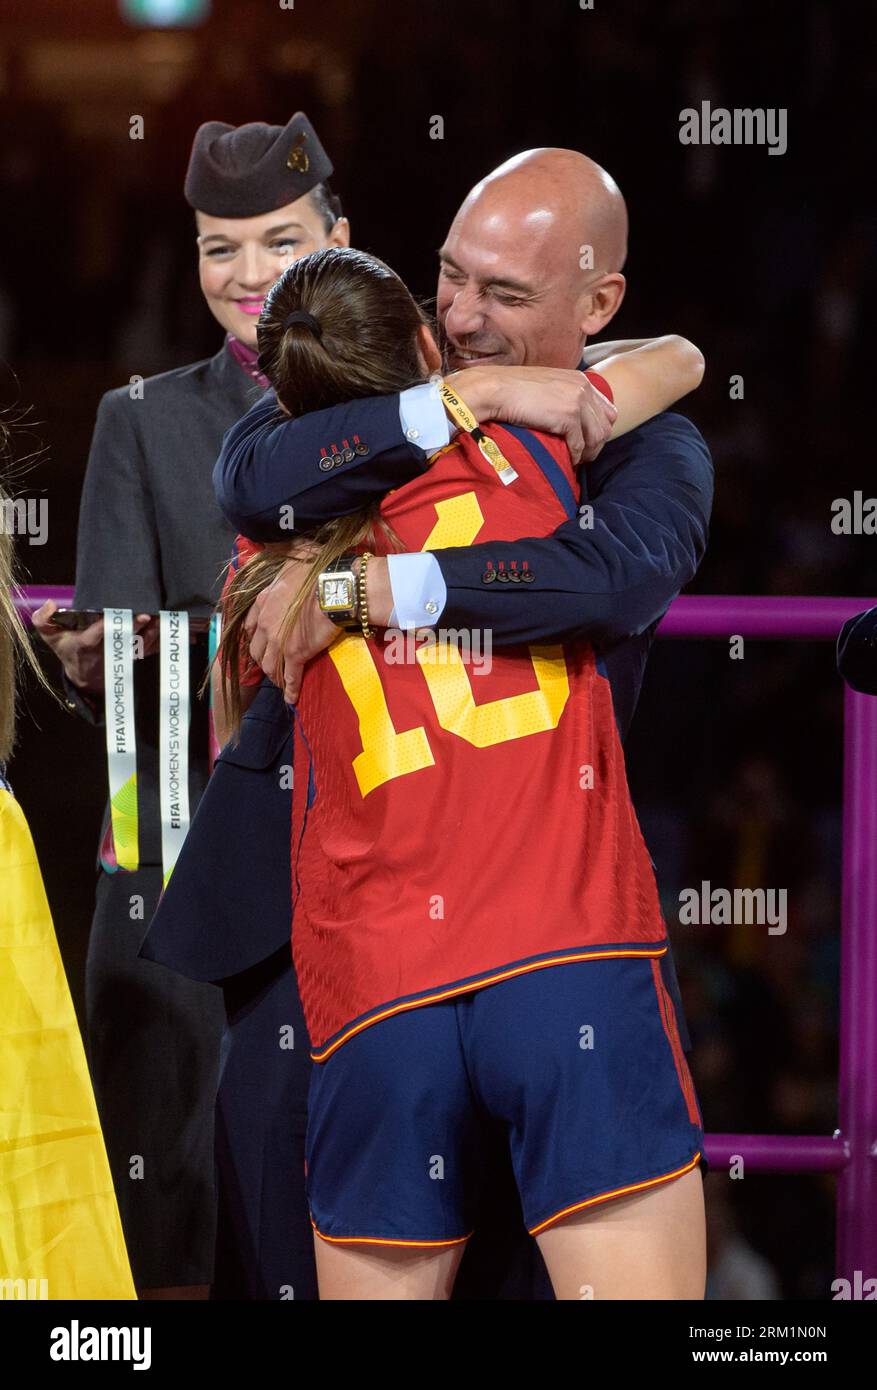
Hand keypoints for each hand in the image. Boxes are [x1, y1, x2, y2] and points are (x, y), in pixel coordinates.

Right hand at [31, 600, 158, 692]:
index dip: (110, 626)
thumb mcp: (49, 636)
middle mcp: (105, 651)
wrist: (83, 675)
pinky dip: (159, 639)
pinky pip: (148, 649)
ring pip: (140, 645)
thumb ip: (42, 620)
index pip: (98, 634)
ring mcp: (121, 656)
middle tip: (150, 614)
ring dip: (153, 633)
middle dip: (137, 627)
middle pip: (124, 638)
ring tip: (162, 617)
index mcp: (86, 644)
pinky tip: (168, 626)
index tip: (123, 615)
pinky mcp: (133, 658)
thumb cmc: (67, 649)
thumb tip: (49, 603)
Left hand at [244, 554, 337, 702]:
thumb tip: (282, 540)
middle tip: (271, 665)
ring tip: (281, 682)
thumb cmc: (319, 570)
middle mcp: (265, 623)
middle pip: (257, 650)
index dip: (254, 637)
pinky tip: (291, 699)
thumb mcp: (296, 555)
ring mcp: (278, 641)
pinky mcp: (295, 654)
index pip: (250, 626)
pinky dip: (290, 690)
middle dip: (262, 660)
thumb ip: (286, 553)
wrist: (335, 587)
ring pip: (270, 666)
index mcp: (263, 601)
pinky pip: (290, 677)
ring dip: (275, 676)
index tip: (259, 642)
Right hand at [445, 364, 616, 464]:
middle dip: (597, 444)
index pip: (607, 409)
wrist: (496, 389)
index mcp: (580, 380)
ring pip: (597, 437)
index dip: (599, 429)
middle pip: (606, 425)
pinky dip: (575, 456)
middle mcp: (583, 388)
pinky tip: (567, 460)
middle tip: (583, 456)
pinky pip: (580, 444)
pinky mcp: (568, 416)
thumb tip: (570, 421)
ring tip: (576, 460)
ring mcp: (577, 401)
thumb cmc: (514, 390)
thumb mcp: (547, 386)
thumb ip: (564, 397)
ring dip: (588, 453)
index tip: (587, 441)